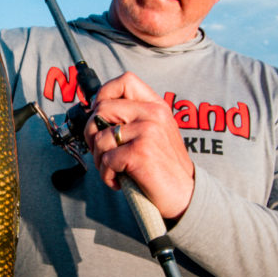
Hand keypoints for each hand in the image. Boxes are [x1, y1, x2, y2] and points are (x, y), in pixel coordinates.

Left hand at [84, 72, 194, 219]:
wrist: (185, 195)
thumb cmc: (163, 167)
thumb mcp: (155, 133)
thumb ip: (132, 119)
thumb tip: (94, 113)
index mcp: (156, 106)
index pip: (125, 81)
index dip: (104, 94)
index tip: (100, 115)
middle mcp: (153, 114)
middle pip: (102, 108)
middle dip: (92, 133)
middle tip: (102, 152)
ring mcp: (147, 132)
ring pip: (100, 137)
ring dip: (99, 160)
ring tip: (113, 171)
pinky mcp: (140, 152)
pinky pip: (106, 159)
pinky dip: (107, 175)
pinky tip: (119, 181)